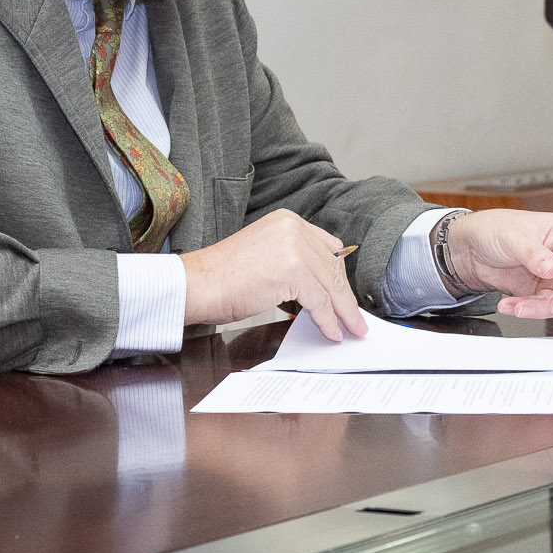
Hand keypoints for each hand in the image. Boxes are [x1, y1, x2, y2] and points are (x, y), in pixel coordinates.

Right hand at [179, 209, 366, 341]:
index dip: (338, 276)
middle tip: (356, 318)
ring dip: (344, 311)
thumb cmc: (222, 277)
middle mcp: (294, 228)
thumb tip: (320, 285)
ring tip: (351, 329)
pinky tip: (332, 332)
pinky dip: (328, 320)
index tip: (346, 295)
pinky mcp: (293, 270)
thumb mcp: (266, 255)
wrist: (196, 284)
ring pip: (330, 285)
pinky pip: (320, 300)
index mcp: (288, 221)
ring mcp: (294, 247)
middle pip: (332, 267)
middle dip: (346, 296)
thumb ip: (294, 260)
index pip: (327, 249)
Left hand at [444, 209, 552, 317]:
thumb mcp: (516, 237)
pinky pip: (547, 308)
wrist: (470, 248)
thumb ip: (536, 254)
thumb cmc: (498, 228)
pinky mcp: (544, 292)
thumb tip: (552, 269)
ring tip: (516, 305)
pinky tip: (510, 305)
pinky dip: (529, 311)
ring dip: (544, 308)